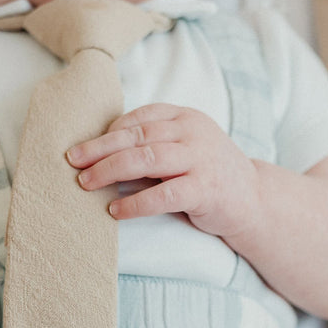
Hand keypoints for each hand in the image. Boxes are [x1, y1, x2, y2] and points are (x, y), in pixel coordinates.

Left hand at [67, 103, 257, 239]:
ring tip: (86, 183)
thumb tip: (101, 154)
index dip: (109, 131)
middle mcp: (193, 132)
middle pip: (137, 136)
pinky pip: (164, 194)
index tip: (85, 147)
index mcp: (185, 117)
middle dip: (100, 149)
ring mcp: (201, 159)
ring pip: (146, 159)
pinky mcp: (206, 189)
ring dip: (110, 171)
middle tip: (73, 161)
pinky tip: (115, 210)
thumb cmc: (208, 174)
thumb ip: (152, 145)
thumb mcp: (183, 148)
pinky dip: (136, 203)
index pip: (140, 116)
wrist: (254, 200)